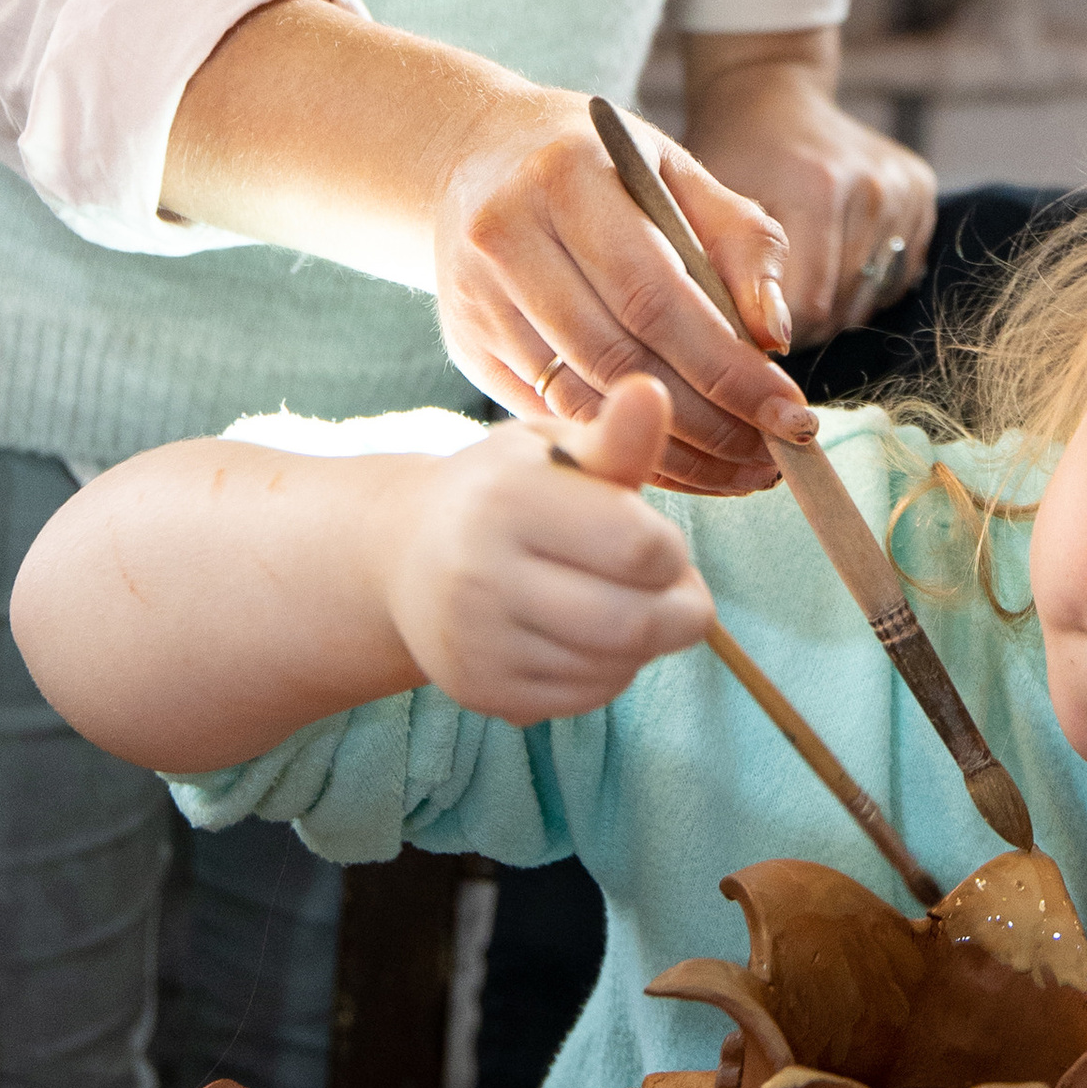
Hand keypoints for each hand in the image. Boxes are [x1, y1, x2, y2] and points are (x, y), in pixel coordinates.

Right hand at [382, 378, 714, 725]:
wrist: (404, 554)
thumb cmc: (504, 489)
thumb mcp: (553, 448)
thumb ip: (615, 437)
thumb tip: (653, 390)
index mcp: (508, 499)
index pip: (638, 548)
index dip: (672, 549)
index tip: (662, 538)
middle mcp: (481, 575)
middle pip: (633, 623)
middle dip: (681, 611)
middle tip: (681, 590)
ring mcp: (476, 642)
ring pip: (614, 667)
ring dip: (646, 642)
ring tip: (627, 602)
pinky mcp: (481, 691)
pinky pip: (584, 697)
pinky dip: (610, 671)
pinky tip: (591, 635)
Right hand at [433, 80, 813, 494]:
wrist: (477, 156)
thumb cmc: (599, 168)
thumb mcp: (675, 172)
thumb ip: (740, 240)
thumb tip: (774, 335)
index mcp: (567, 177)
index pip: (654, 294)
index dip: (726, 366)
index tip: (788, 412)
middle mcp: (507, 236)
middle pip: (618, 357)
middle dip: (708, 421)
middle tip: (773, 456)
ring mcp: (478, 298)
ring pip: (581, 401)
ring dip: (671, 451)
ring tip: (738, 468)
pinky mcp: (467, 347)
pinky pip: (552, 419)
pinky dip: (621, 448)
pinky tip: (680, 461)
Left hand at [683, 33, 936, 345]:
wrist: (772, 93)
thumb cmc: (731, 155)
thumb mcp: (710, 208)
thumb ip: (731, 276)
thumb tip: (753, 352)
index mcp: (818, 188)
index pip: (809, 307)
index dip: (773, 332)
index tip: (745, 329)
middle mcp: (873, 188)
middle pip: (844, 307)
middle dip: (802, 323)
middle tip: (766, 303)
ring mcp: (903, 189)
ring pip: (872, 296)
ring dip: (833, 305)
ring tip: (797, 276)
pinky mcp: (921, 191)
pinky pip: (896, 274)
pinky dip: (862, 282)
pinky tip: (830, 256)